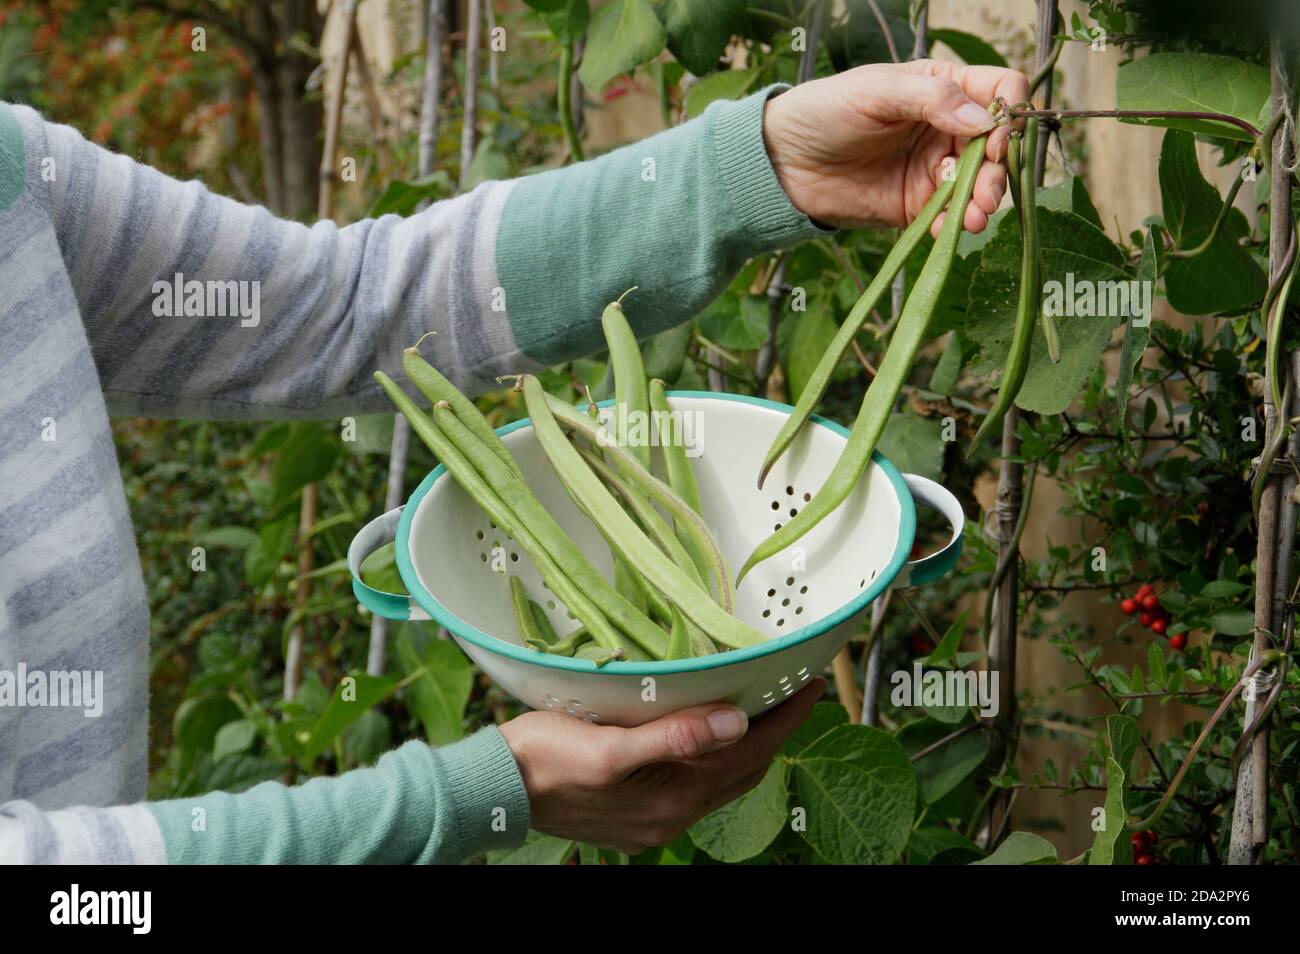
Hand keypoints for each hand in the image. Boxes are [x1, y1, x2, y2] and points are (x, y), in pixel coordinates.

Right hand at [499, 679, 825, 853]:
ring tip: (761, 707)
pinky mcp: (638, 814)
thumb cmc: (544, 758)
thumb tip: (737, 723)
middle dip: (773, 730)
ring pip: (721, 779)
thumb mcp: (610, 746)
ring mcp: (656, 818)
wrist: (496, 789)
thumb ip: (675, 737)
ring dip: (746, 745)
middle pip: (742, 770)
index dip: (783, 718)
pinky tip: (708, 736)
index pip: (747, 753)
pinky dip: (715, 758)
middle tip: (794, 690)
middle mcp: (673, 814)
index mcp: (673, 796)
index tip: (810, 684)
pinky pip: (695, 785)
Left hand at [763, 59, 1030, 234]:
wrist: (783, 162)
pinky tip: (948, 228)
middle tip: (987, 188)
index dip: (1008, 111)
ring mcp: (934, 169)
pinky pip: (948, 216)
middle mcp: (946, 128)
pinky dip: (954, 223)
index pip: (999, 90)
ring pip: (979, 184)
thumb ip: (932, 100)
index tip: (996, 135)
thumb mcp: (877, 92)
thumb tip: (984, 122)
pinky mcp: (917, 205)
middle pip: (996, 145)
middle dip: (999, 168)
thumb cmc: (826, 111)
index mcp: (943, 88)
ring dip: (984, 200)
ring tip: (974, 214)